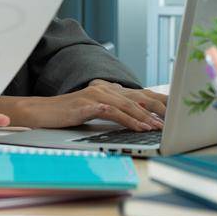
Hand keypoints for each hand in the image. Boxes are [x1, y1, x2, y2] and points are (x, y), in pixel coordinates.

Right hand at [0, 80, 167, 131]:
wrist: (41, 111)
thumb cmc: (67, 113)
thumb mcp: (93, 109)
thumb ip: (112, 108)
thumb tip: (133, 117)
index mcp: (109, 88)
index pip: (140, 94)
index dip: (159, 102)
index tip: (175, 112)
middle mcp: (106, 88)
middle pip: (140, 97)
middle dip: (160, 109)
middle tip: (175, 120)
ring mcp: (97, 94)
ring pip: (130, 105)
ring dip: (147, 117)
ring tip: (160, 128)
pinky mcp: (89, 105)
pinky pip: (114, 113)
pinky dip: (129, 120)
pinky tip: (139, 128)